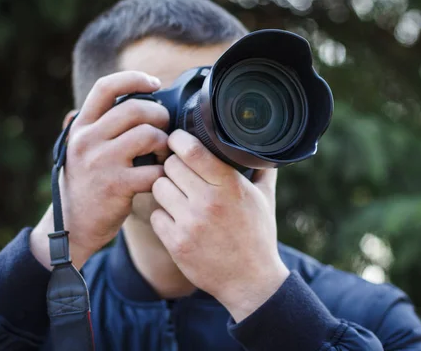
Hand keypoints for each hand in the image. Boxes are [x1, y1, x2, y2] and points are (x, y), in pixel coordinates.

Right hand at [31, 71, 169, 269]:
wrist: (70, 226)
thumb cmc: (85, 184)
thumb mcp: (81, 149)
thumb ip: (100, 126)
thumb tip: (132, 99)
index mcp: (81, 127)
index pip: (106, 87)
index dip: (134, 78)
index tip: (154, 83)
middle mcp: (88, 140)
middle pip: (135, 108)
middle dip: (159, 115)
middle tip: (165, 128)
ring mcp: (101, 162)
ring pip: (148, 135)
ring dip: (164, 143)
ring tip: (163, 153)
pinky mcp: (117, 185)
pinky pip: (154, 170)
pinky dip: (165, 172)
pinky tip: (162, 176)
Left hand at [150, 129, 289, 321]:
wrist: (250, 281)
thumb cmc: (258, 236)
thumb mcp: (265, 199)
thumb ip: (261, 169)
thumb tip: (260, 146)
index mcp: (229, 186)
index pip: (192, 150)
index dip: (179, 140)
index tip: (178, 139)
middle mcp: (208, 202)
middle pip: (170, 165)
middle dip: (172, 165)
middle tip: (179, 172)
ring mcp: (190, 224)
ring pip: (158, 187)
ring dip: (165, 189)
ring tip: (177, 196)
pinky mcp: (176, 244)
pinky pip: (155, 215)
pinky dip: (163, 216)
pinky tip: (176, 220)